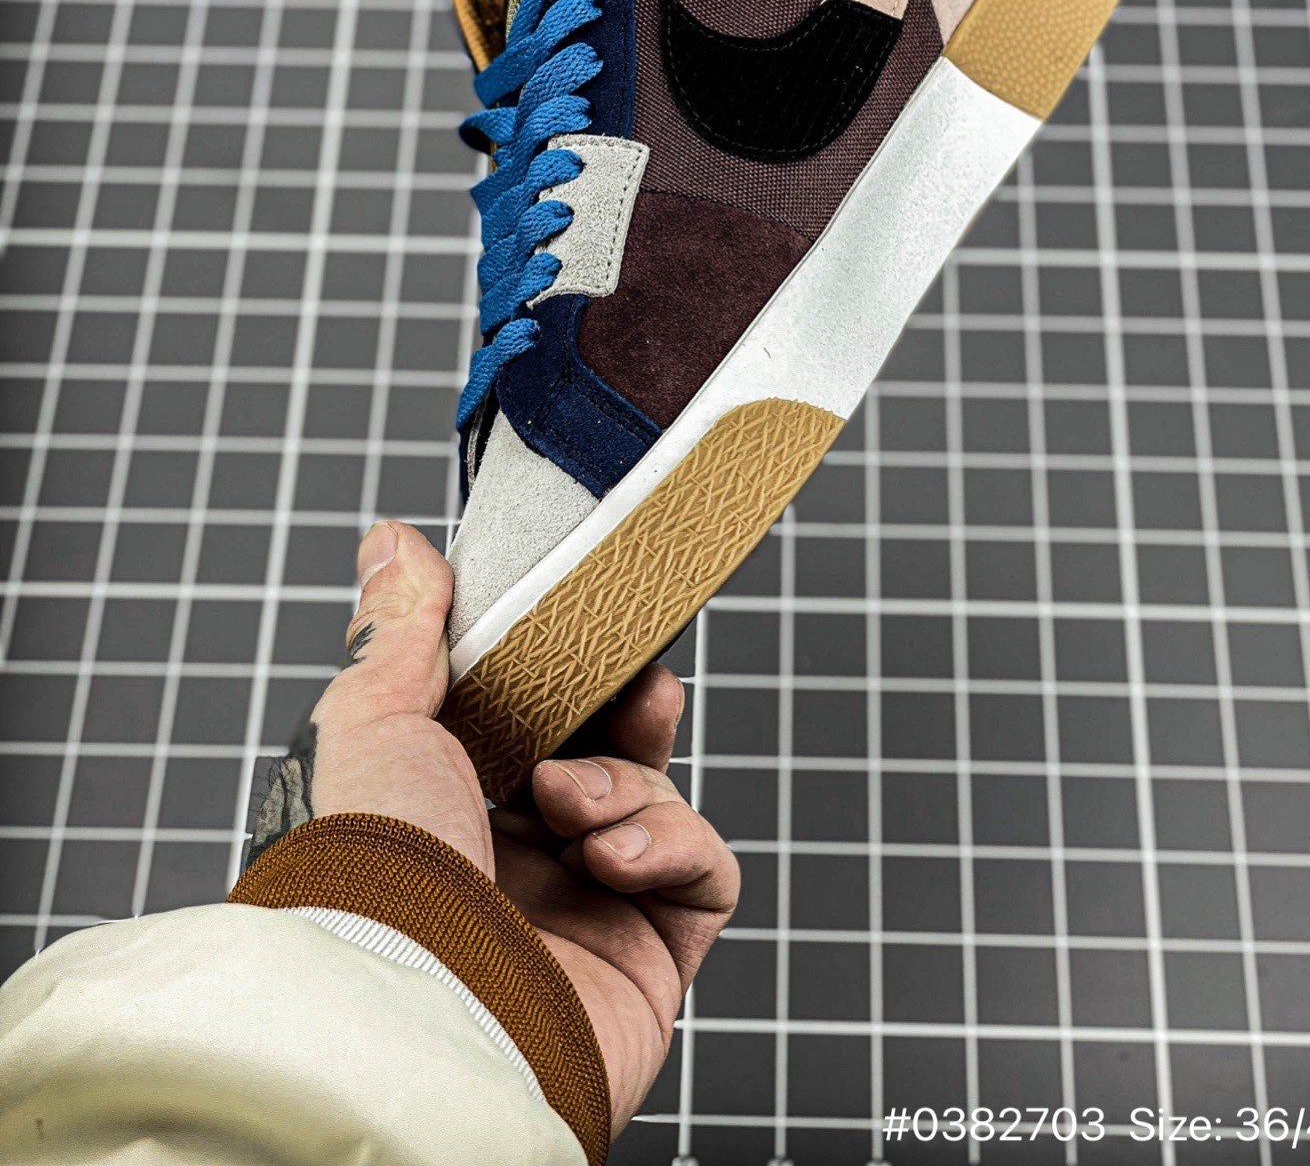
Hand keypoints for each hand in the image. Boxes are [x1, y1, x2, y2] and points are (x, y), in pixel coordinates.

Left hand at [245, 518, 738, 1133]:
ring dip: (625, 782)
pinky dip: (672, 844)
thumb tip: (393, 541)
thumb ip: (400, 628)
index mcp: (443, 810)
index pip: (526, 722)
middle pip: (604, 754)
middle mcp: (513, 864)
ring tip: (571, 803)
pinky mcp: (646, 958)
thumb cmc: (369, 871)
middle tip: (631, 682)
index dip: (561, 671)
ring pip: (655, 803)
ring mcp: (583, 913)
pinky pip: (702, 874)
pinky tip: (612, 856)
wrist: (410, 1008)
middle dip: (623, 711)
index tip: (579, 624)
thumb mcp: (369, 718)